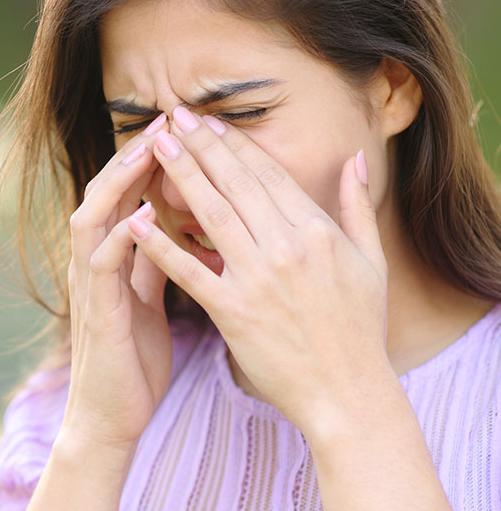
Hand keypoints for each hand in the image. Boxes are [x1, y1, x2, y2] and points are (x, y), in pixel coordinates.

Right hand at [61, 116, 172, 465]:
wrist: (113, 418)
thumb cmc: (136, 359)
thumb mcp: (151, 298)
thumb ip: (159, 258)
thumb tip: (180, 221)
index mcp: (115, 257)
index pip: (132, 192)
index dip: (158, 158)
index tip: (191, 127)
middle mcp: (96, 262)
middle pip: (109, 191)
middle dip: (138, 154)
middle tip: (170, 119)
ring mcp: (91, 287)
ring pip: (95, 217)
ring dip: (121, 183)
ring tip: (150, 151)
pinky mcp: (96, 315)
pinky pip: (101, 268)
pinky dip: (119, 239)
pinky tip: (141, 217)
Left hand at [127, 108, 390, 440]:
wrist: (348, 393)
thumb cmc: (362, 330)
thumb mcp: (371, 261)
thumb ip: (358, 207)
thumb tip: (355, 159)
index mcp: (318, 232)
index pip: (268, 175)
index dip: (235, 144)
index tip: (209, 122)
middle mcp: (287, 248)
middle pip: (235, 184)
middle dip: (201, 146)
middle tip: (172, 117)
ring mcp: (258, 280)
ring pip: (211, 215)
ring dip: (181, 176)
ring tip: (155, 147)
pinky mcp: (234, 313)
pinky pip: (191, 273)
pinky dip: (162, 245)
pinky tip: (138, 219)